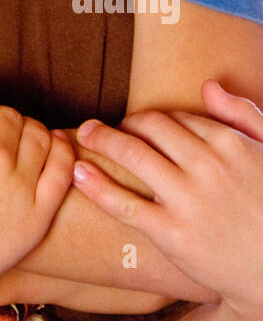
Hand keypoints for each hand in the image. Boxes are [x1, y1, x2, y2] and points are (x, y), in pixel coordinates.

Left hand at [73, 80, 262, 313]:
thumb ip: (242, 115)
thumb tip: (208, 86)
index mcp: (229, 143)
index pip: (176, 118)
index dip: (152, 120)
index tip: (139, 127)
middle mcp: (207, 167)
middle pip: (150, 128)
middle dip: (123, 124)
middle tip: (104, 128)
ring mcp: (188, 201)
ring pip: (133, 156)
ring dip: (102, 140)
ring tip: (84, 135)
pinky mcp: (172, 234)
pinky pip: (125, 205)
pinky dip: (97, 186)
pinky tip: (78, 173)